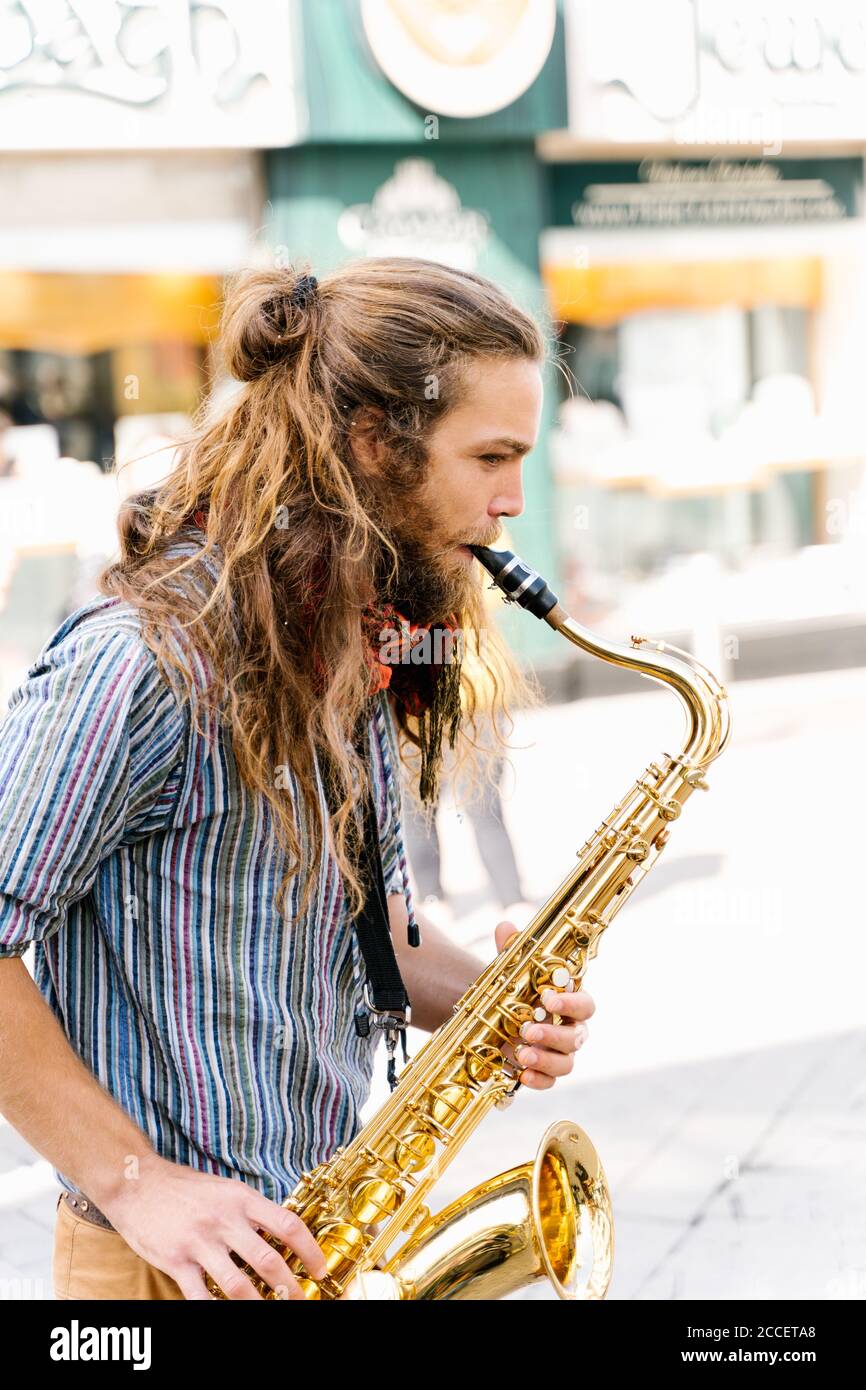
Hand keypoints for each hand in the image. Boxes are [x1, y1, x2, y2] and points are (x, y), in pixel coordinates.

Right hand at [101, 1154, 328, 1299]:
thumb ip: (250, 1211)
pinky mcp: (175, 1261)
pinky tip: (227, 1314)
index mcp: (241, 1199)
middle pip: (268, 1260)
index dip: (310, 1250)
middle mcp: (224, 1220)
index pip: (287, 1225)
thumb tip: (280, 1236)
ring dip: (259, 1305)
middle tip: (302, 1300)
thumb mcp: (225, 1189)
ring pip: (239, 1284)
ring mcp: (199, 1242)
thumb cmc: (183, 1188)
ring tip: (271, 1312)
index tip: (319, 1269)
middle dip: (290, 1287)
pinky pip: (201, 1296)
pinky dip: (217, 1310)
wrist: (136, 1182)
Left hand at [494, 920, 595, 1090]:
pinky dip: (538, 1080)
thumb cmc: (519, 992)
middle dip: (554, 1035)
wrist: (500, 1018)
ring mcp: (560, 1053)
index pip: (586, 1005)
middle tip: (528, 1030)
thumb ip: (512, 951)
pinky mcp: (545, 1071)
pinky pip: (550, 1082)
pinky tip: (521, 1074)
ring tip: (521, 1052)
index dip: (571, 1004)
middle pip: (578, 1038)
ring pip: (568, 1063)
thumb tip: (505, 927)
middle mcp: (571, 1030)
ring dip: (545, 1059)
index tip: (548, 999)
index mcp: (570, 1003)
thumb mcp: (513, 971)